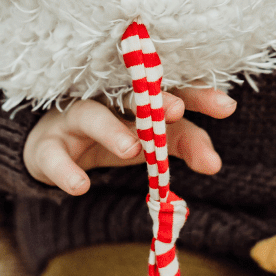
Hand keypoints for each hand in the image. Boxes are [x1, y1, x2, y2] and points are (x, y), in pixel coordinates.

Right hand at [23, 87, 235, 194]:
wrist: (52, 149)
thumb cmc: (113, 136)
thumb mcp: (152, 141)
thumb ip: (185, 144)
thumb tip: (215, 164)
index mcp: (138, 95)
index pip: (171, 88)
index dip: (199, 95)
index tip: (227, 107)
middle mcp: (107, 99)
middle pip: (131, 93)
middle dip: (154, 100)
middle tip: (176, 109)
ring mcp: (73, 120)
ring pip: (90, 116)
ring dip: (111, 130)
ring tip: (132, 149)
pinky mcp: (47, 146)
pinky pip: (53, 156)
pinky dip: (65, 170)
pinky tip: (80, 186)